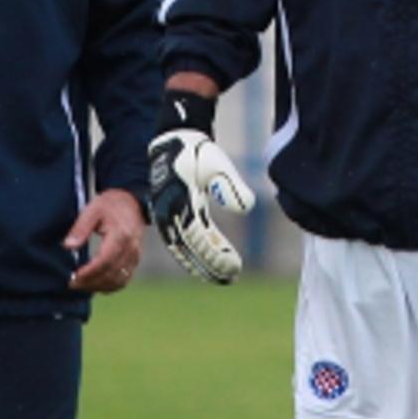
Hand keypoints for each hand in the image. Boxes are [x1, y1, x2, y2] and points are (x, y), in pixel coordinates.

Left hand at [65, 189, 144, 293]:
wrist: (132, 203)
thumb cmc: (111, 205)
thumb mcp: (92, 210)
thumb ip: (80, 228)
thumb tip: (68, 246)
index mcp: (121, 236)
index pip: (104, 261)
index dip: (88, 273)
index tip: (73, 278)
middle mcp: (131, 249)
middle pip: (111, 274)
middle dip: (90, 282)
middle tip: (72, 284)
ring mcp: (135, 257)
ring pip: (118, 281)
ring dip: (99, 287)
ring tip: (81, 285)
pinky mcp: (135, 262)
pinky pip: (123, 280)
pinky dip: (109, 287)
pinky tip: (95, 285)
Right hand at [148, 128, 254, 283]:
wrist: (174, 140)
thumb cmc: (196, 150)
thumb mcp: (217, 162)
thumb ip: (231, 185)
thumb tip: (247, 208)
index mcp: (179, 203)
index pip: (198, 238)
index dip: (215, 255)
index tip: (233, 267)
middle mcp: (170, 214)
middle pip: (189, 249)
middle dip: (210, 266)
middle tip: (231, 278)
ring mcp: (170, 217)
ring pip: (185, 249)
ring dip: (204, 265)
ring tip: (224, 277)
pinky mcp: (175, 216)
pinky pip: (186, 241)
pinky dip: (200, 254)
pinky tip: (216, 263)